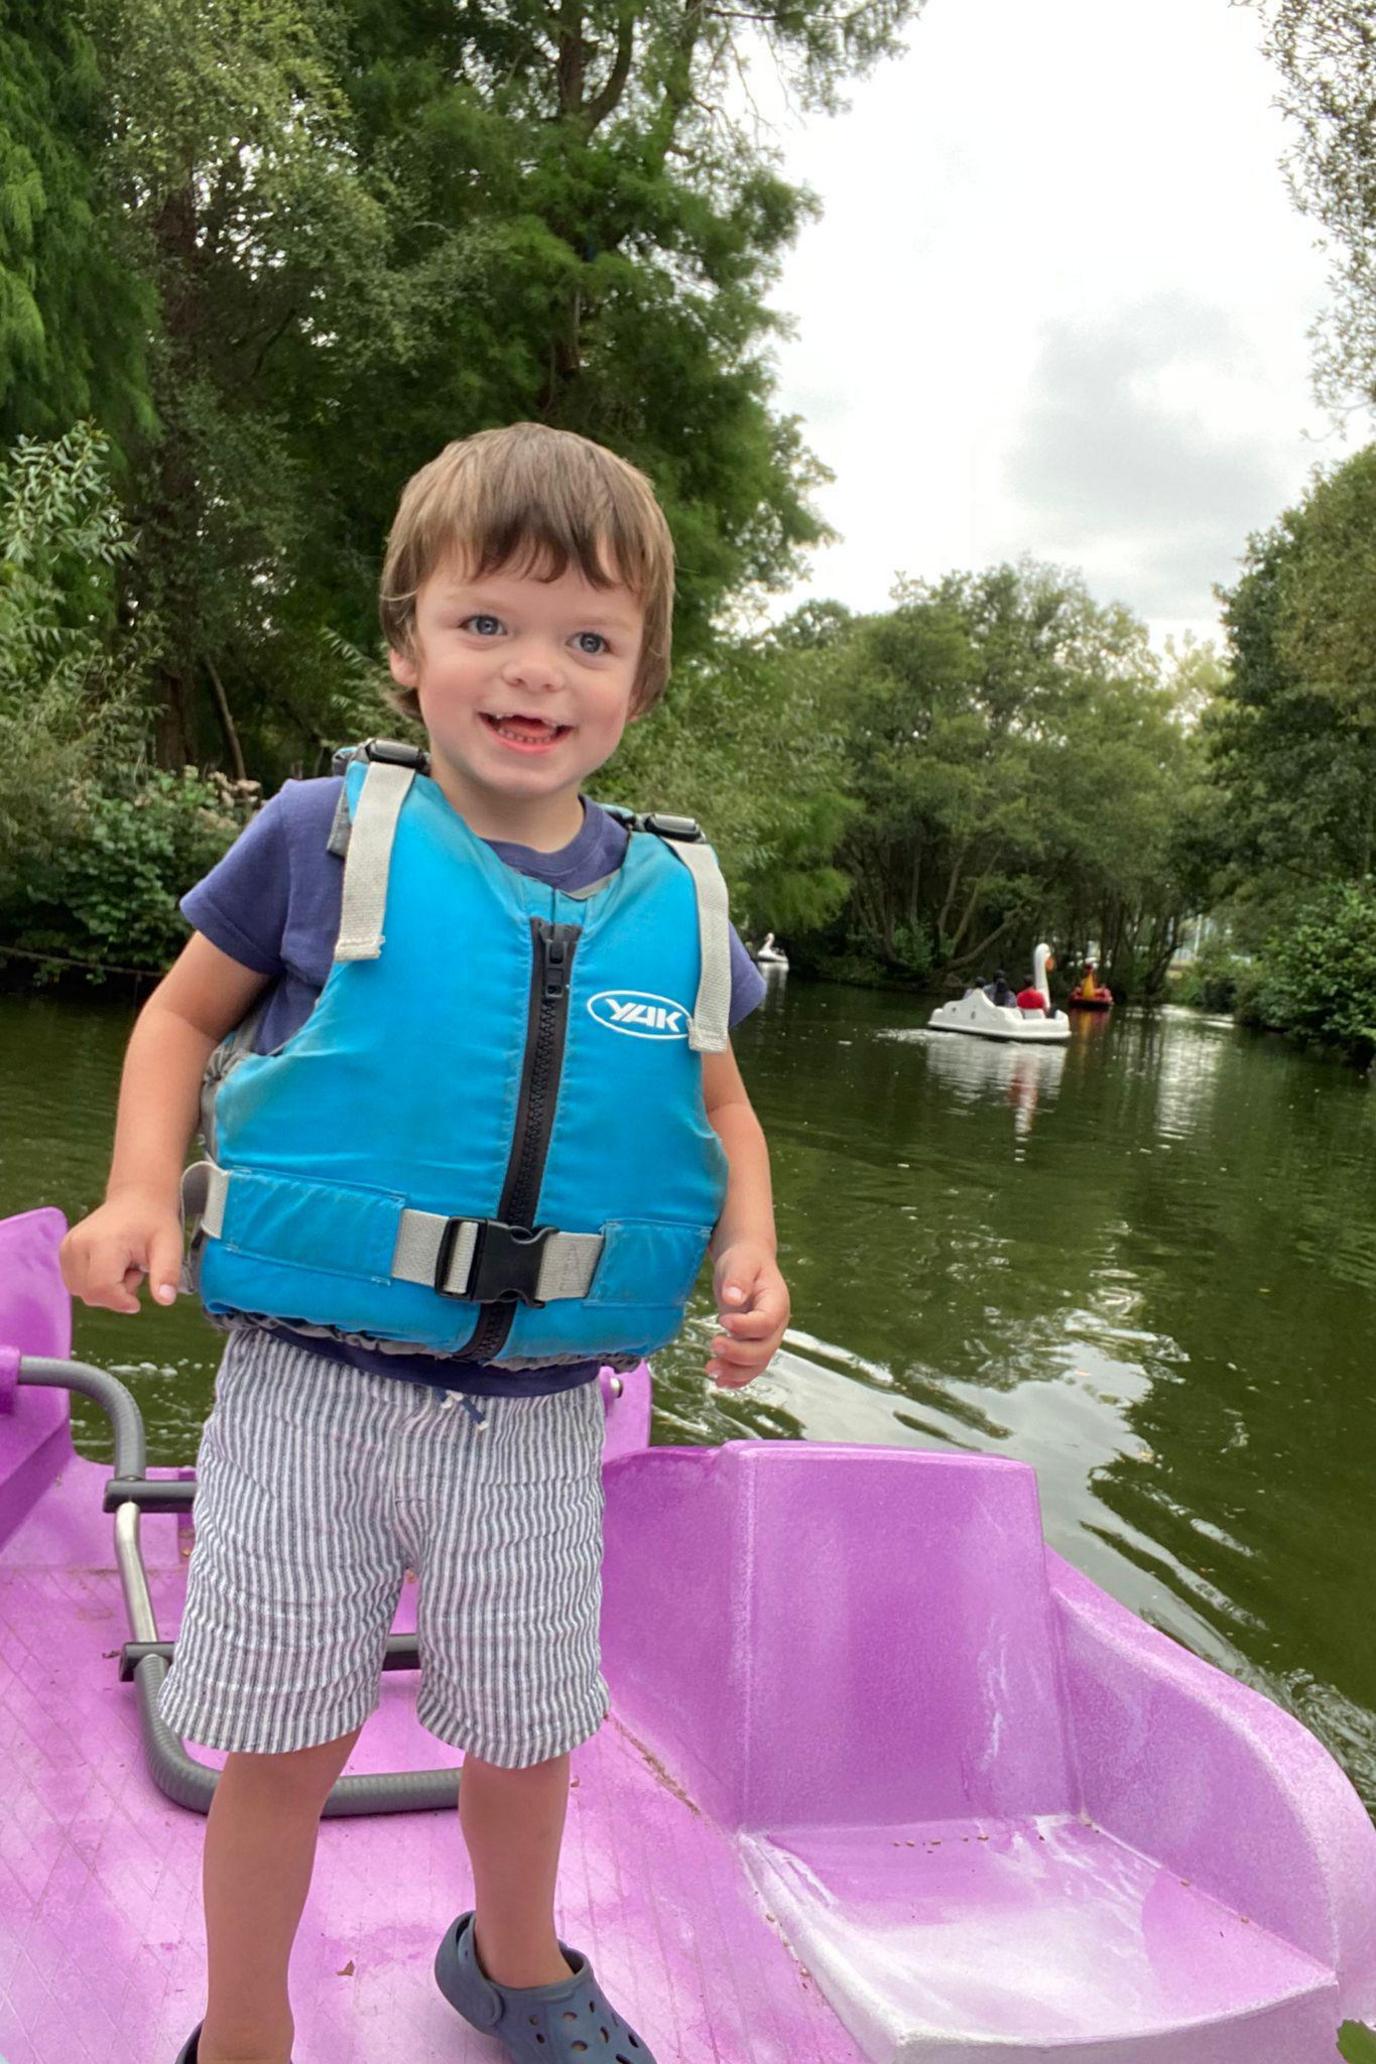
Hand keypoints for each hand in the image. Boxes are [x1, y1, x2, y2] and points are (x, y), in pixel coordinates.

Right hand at [59, 1190, 182, 1313]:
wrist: (137, 1198)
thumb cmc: (155, 1222)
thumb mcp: (170, 1247)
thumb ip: (167, 1274)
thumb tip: (166, 1301)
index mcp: (103, 1242)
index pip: (101, 1289)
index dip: (121, 1301)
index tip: (139, 1296)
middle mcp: (78, 1244)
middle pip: (91, 1294)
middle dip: (116, 1293)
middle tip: (134, 1269)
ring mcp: (67, 1247)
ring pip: (82, 1292)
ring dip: (105, 1289)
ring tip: (123, 1265)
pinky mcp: (64, 1251)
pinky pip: (76, 1284)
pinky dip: (94, 1283)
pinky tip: (110, 1265)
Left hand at [706, 1243, 789, 1389]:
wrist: (747, 1263)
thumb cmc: (744, 1260)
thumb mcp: (741, 1262)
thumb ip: (738, 1279)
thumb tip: (733, 1298)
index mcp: (776, 1303)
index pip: (767, 1323)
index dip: (747, 1326)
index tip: (723, 1320)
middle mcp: (776, 1324)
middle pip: (764, 1349)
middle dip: (739, 1353)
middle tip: (713, 1344)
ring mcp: (766, 1337)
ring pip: (757, 1363)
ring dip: (735, 1371)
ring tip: (710, 1369)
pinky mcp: (753, 1344)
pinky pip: (750, 1368)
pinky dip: (736, 1378)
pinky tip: (719, 1382)